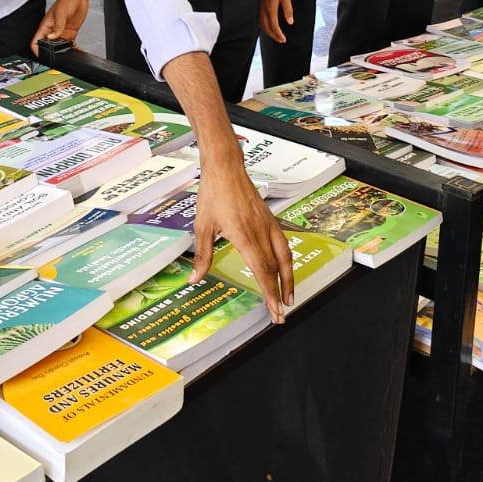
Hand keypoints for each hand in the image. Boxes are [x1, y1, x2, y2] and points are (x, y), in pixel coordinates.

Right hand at [31, 0, 89, 54]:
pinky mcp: (70, 33)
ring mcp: (61, 32)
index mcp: (46, 26)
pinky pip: (69, 44)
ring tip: (67, 53)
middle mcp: (52, 31)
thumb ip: (57, 26)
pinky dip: (72, 48)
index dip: (37, 50)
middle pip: (47, 46)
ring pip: (58, 47)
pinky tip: (75, 49)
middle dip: (51, 53)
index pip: (36, 41)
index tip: (41, 55)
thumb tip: (51, 37)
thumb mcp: (61, 13)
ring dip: (62, 51)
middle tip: (58, 55)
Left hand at [191, 153, 294, 322]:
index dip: (270, 293)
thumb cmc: (213, 193)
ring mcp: (268, 224)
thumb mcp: (202, 226)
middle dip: (280, 293)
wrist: (225, 167)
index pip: (263, 271)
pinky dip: (287, 260)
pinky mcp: (270, 219)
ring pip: (285, 256)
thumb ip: (202, 256)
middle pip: (276, 268)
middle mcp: (261, 232)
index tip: (275, 310)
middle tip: (282, 313)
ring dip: (289, 278)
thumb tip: (193, 279)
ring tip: (289, 296)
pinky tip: (285, 268)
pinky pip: (283, 244)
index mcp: (245, 236)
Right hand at [259, 0, 292, 43]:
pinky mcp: (256, 6)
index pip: (274, 25)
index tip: (283, 39)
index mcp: (270, 7)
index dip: (278, 34)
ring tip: (275, 36)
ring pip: (261, 24)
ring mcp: (258, 7)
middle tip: (281, 40)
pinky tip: (267, 27)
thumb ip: (288, 10)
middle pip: (266, 27)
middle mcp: (262, 9)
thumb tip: (290, 22)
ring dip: (268, 32)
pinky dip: (263, 26)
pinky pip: (258, 19)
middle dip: (273, 36)